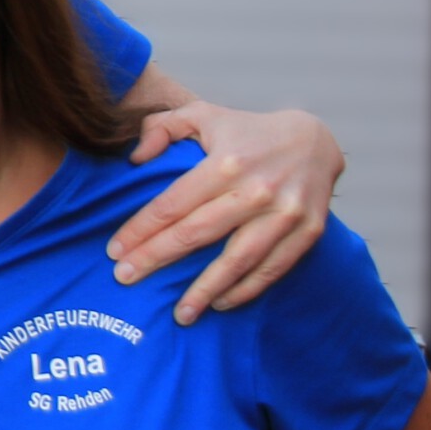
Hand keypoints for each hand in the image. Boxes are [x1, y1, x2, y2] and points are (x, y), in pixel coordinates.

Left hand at [110, 104, 339, 322]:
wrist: (315, 140)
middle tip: (125, 279)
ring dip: (205, 289)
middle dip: (157, 258)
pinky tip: (220, 303)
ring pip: (237, 260)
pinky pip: (273, 268)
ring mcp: (285, 213)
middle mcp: (256, 189)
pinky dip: (246, 290)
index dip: (141, 229)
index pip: (173, 203)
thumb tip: (135, 158)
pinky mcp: (309, 231)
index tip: (115, 251)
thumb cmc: (246, 131)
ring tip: (180, 314)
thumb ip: (162, 127)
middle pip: (197, 234)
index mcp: (226, 163)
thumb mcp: (203, 115)